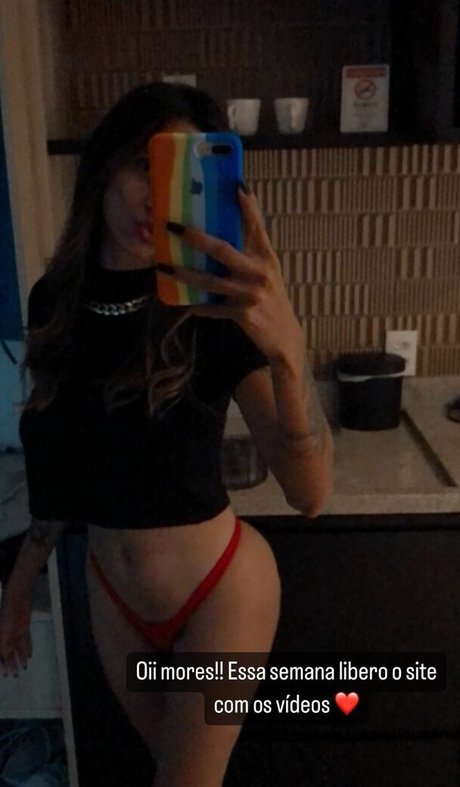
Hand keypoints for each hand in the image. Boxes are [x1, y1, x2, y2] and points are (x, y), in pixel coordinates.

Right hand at [0, 589, 32, 674]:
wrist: (17, 602)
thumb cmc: (7, 617)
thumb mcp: (4, 635)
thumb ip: (4, 647)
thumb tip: (4, 658)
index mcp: (0, 639)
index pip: (1, 656)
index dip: (3, 666)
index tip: (6, 676)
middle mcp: (7, 637)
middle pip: (10, 654)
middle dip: (12, 665)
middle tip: (15, 676)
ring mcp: (16, 633)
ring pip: (18, 649)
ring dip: (21, 659)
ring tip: (23, 668)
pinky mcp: (24, 628)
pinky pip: (26, 641)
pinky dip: (27, 649)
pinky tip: (29, 656)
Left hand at [157, 187, 303, 365]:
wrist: (284, 336)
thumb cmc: (272, 298)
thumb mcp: (268, 269)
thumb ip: (254, 245)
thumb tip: (241, 212)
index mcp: (266, 258)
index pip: (256, 227)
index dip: (247, 207)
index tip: (235, 186)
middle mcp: (259, 273)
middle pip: (223, 249)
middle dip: (195, 237)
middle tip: (172, 226)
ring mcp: (249, 294)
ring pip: (210, 281)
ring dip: (184, 274)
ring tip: (163, 267)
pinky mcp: (242, 315)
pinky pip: (212, 308)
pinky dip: (198, 306)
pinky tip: (183, 303)